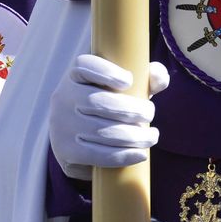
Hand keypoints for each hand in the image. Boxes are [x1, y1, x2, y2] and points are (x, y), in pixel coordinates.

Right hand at [49, 54, 170, 181]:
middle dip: (132, 110)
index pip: (84, 65)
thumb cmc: (111, 103)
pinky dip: (123, 155)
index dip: (106, 72)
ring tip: (152, 136)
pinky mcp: (66, 151)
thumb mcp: (127, 87)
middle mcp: (63, 97)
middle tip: (150, 113)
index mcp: (76, 75)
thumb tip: (158, 78)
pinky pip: (96, 155)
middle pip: (98, 102)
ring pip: (100, 130)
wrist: (81, 136)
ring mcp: (61, 125)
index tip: (129, 80)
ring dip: (134, 136)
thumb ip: (147, 78)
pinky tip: (142, 154)